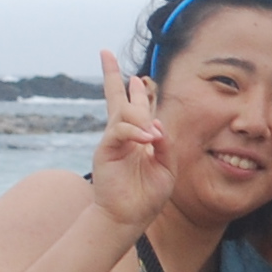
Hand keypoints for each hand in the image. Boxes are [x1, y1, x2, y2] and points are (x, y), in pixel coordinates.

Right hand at [87, 46, 171, 226]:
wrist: (128, 218)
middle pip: (116, 99)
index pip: (135, 108)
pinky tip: (147, 138)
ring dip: (140, 115)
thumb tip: (156, 126)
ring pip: (122, 112)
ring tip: (152, 135)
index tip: (134, 76)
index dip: (134, 91)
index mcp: (137, 138)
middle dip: (111, 75)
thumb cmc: (146, 197)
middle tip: (105, 53)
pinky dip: (134, 131)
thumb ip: (165, 146)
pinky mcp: (106, 151)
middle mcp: (123, 136)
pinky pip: (119, 131)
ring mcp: (112, 142)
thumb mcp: (166, 168)